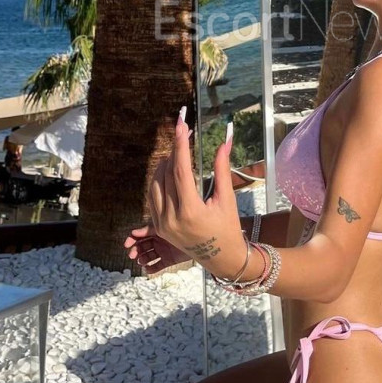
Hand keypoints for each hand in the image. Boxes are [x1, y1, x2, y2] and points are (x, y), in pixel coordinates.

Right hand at [124, 224, 188, 273]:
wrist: (199, 240)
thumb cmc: (182, 229)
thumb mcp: (163, 228)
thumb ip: (148, 229)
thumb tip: (134, 232)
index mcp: (156, 231)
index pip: (141, 235)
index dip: (132, 239)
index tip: (127, 244)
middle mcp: (158, 241)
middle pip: (143, 247)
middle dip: (136, 251)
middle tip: (132, 255)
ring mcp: (163, 251)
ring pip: (149, 257)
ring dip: (143, 259)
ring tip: (142, 261)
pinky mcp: (168, 260)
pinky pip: (158, 266)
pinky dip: (152, 269)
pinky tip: (148, 270)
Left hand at [148, 109, 245, 278]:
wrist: (220, 258)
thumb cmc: (228, 227)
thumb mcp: (227, 198)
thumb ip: (222, 167)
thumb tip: (226, 139)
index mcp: (191, 211)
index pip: (181, 170)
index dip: (180, 145)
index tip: (181, 124)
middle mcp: (172, 218)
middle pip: (167, 174)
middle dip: (175, 149)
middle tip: (183, 132)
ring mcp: (162, 223)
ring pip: (155, 184)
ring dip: (164, 164)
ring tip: (177, 149)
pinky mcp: (158, 226)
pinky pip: (153, 196)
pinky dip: (158, 179)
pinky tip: (168, 168)